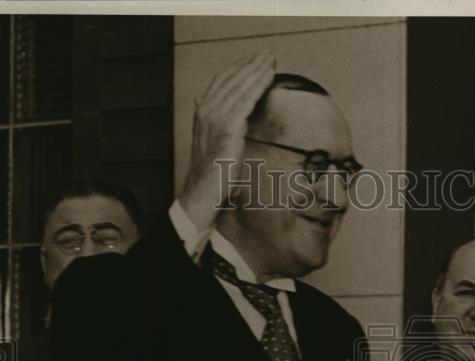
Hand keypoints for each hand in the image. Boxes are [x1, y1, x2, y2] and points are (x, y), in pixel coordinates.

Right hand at [179, 50, 276, 231]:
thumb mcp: (209, 142)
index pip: (222, 81)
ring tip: (272, 59)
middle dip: (252, 63)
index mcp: (202, 111)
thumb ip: (210, 122)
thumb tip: (201, 102)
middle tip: (269, 53)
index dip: (239, 68)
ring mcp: (216, 116)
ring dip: (258, 69)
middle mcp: (206, 109)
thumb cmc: (211, 174)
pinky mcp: (228, 126)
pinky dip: (258, 84)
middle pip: (232, 78)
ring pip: (240, 85)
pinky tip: (269, 76)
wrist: (203, 193)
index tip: (256, 59)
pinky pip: (246, 99)